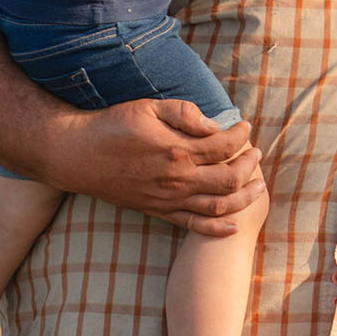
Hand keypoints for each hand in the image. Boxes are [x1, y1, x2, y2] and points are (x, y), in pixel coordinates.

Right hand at [40, 97, 264, 234]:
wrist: (78, 155)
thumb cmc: (112, 126)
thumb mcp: (147, 107)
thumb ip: (184, 113)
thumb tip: (214, 125)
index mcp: (177, 150)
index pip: (224, 146)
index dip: (241, 135)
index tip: (245, 126)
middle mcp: (177, 180)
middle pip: (230, 179)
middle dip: (250, 165)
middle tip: (255, 153)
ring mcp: (168, 199)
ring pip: (219, 205)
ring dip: (244, 196)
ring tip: (258, 184)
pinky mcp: (158, 211)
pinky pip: (194, 225)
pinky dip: (217, 227)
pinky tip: (234, 224)